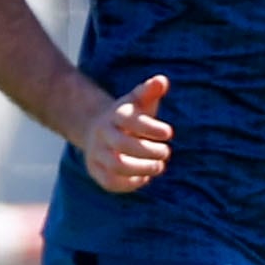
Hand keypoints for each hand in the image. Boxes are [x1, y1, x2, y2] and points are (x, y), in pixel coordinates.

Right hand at [80, 75, 173, 194]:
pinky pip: (111, 182)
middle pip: (123, 145)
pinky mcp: (95, 170)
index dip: (151, 127)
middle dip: (149, 151)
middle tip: (166, 152)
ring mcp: (96, 152)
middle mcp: (102, 133)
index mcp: (114, 114)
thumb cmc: (129, 116)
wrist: (98, 130)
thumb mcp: (139, 100)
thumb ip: (150, 90)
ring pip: (117, 165)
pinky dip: (131, 183)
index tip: (169, 133)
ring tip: (159, 166)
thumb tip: (162, 80)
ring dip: (143, 169)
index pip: (129, 120)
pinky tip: (145, 177)